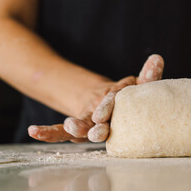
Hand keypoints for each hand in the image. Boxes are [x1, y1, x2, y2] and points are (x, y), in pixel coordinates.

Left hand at [28, 54, 163, 142]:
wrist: (111, 109)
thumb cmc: (127, 98)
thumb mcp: (138, 85)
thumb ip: (149, 75)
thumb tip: (157, 57)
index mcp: (121, 115)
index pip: (116, 110)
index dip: (110, 109)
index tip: (106, 108)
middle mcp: (105, 125)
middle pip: (100, 127)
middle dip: (96, 129)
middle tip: (93, 132)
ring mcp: (88, 128)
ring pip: (81, 132)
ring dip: (75, 130)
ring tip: (70, 126)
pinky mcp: (73, 129)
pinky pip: (61, 133)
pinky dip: (49, 132)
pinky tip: (33, 131)